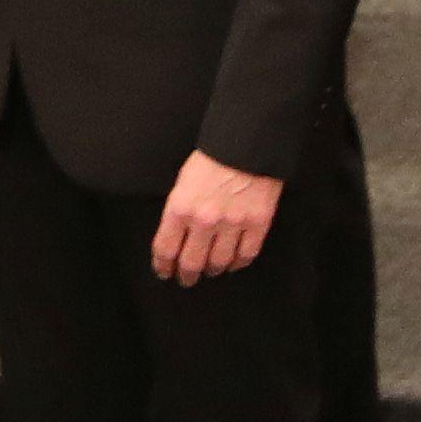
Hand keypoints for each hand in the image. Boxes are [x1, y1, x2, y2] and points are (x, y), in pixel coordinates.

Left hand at [152, 150, 282, 283]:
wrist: (248, 142)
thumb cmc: (213, 156)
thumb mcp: (183, 181)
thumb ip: (179, 211)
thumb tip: (177, 237)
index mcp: (180, 207)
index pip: (165, 249)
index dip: (163, 266)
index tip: (164, 271)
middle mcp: (204, 220)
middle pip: (191, 263)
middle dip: (186, 275)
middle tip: (186, 279)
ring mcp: (233, 223)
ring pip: (219, 263)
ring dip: (212, 270)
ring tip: (210, 270)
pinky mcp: (257, 223)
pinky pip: (246, 255)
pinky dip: (238, 263)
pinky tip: (233, 263)